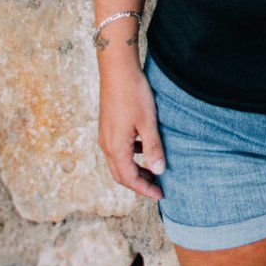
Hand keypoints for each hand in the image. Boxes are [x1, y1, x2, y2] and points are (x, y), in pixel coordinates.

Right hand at [98, 62, 164, 200]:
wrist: (117, 70)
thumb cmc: (133, 94)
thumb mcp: (148, 123)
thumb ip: (153, 148)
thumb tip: (159, 171)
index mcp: (116, 148)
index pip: (129, 179)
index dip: (145, 189)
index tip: (160, 195)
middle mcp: (106, 145)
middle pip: (121, 175)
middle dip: (139, 184)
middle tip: (157, 187)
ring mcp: (105, 136)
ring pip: (118, 163)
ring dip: (134, 170)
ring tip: (153, 171)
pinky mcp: (108, 127)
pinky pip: (118, 150)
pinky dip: (131, 156)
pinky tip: (144, 148)